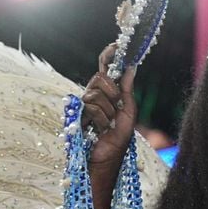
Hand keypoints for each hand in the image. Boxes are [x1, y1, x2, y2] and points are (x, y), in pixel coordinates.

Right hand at [81, 43, 137, 168]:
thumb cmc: (116, 141)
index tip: (116, 45)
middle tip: (116, 106)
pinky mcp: (76, 114)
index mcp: (107, 94)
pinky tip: (98, 131)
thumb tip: (131, 67)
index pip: (105, 69)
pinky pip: (91, 106)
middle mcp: (93, 96)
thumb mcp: (128, 114)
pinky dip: (100, 119)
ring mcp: (83, 105)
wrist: (104, 162)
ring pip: (95, 92)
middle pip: (100, 77)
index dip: (108, 56)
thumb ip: (127, 91)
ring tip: (107, 125)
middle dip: (112, 91)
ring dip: (107, 111)